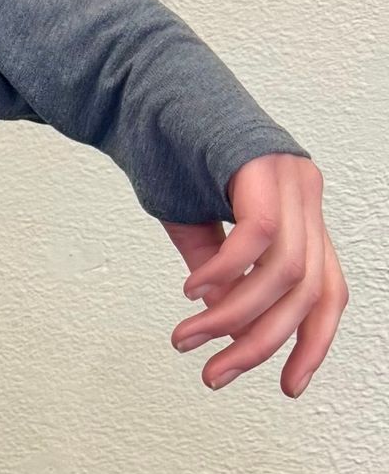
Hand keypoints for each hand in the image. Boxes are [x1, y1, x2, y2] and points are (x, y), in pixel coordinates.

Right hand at [164, 154, 347, 396]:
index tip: (287, 387)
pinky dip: (225, 273)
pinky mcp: (258, 165)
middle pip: (306, 292)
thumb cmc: (168, 149)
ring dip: (233, 317)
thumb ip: (212, 263)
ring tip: (186, 337)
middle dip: (259, 344)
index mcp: (301, 212)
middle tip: (213, 375)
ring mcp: (289, 179)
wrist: (144, 85)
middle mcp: (306, 196)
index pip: (328, 292)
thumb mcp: (192, 220)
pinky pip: (256, 237)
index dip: (313, 344)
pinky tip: (191, 291)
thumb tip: (220, 310)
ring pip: (284, 273)